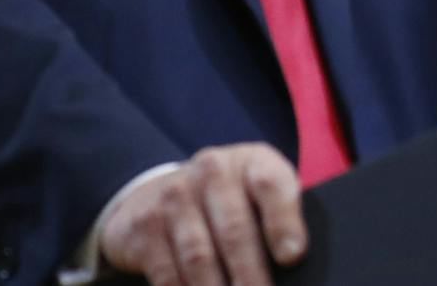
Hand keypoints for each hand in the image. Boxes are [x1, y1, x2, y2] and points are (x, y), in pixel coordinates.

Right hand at [101, 143, 305, 285]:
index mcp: (252, 161)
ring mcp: (174, 197)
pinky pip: (166, 271)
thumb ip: (282, 216)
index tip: (292, 257)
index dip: (283, 222)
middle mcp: (211, 171)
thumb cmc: (233, 198)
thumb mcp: (261, 192)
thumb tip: (291, 261)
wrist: (163, 188)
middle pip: (234, 229)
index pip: (270, 184)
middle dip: (251, 273)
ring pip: (199, 255)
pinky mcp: (144, 226)